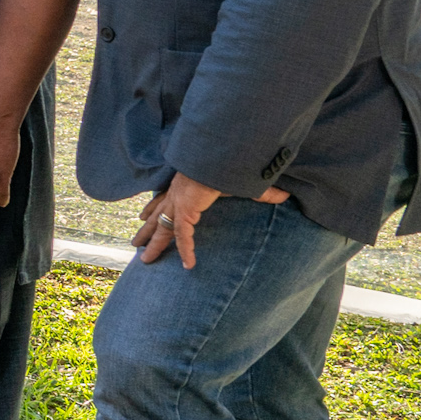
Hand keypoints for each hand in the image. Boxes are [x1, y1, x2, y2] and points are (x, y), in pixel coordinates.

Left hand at [134, 169, 289, 268]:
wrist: (222, 154)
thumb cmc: (231, 163)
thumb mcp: (245, 182)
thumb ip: (262, 193)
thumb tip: (285, 195)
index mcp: (182, 186)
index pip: (164, 200)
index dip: (154, 210)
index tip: (143, 217)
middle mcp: (176, 194)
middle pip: (156, 216)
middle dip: (146, 231)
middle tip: (135, 243)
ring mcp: (179, 202)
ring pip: (162, 228)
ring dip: (153, 244)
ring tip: (144, 259)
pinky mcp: (187, 210)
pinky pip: (184, 235)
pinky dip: (187, 250)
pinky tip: (188, 265)